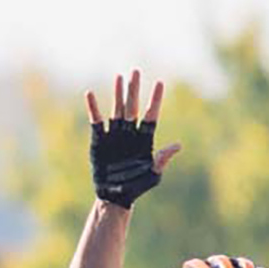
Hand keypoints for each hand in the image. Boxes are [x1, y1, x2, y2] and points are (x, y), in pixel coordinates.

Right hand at [85, 70, 181, 208]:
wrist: (115, 196)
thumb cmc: (137, 187)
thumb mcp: (153, 175)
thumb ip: (162, 159)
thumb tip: (177, 146)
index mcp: (145, 139)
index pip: (151, 114)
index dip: (155, 99)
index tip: (159, 83)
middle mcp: (130, 133)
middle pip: (133, 106)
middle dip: (134, 89)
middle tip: (136, 71)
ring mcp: (114, 135)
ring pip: (117, 110)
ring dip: (118, 94)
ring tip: (119, 77)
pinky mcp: (99, 140)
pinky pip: (96, 120)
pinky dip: (93, 108)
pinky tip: (90, 94)